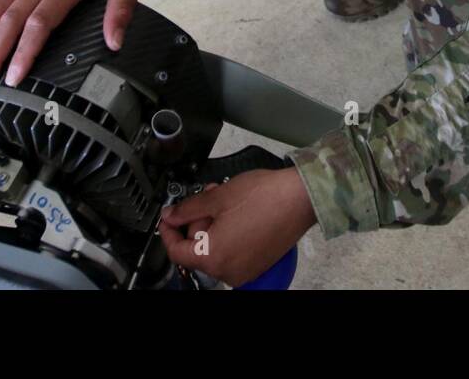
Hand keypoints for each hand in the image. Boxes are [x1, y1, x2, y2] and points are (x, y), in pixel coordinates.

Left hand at [159, 168, 317, 286]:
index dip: (168, 231)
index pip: (177, 251)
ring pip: (215, 249)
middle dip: (197, 222)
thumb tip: (171, 216)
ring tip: (224, 200)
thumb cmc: (265, 197)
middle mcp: (229, 271)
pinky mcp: (258, 263)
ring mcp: (246, 270)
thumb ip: (187, 209)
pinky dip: (228, 234)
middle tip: (206, 198)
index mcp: (214, 258)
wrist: (300, 197)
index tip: (168, 218)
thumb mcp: (216, 197)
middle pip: (197, 250)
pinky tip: (237, 213)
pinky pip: (233, 252)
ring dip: (213, 226)